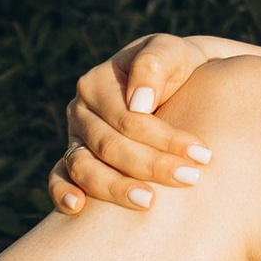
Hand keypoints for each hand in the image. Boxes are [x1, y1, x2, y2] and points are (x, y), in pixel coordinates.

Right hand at [49, 33, 239, 214]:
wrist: (175, 80)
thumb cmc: (175, 65)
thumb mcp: (169, 52)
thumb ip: (153, 65)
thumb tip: (138, 102)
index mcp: (96, 82)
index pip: (128, 119)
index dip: (164, 138)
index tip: (201, 154)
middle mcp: (80, 110)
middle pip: (110, 146)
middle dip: (151, 165)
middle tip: (190, 178)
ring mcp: (75, 137)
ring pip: (84, 167)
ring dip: (115, 188)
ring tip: (149, 202)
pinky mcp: (73, 160)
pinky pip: (59, 178)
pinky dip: (62, 192)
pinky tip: (78, 208)